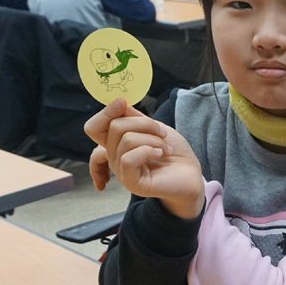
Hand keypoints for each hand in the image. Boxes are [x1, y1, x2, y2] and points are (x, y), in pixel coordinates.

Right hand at [83, 98, 204, 219]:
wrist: (192, 174)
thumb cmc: (174, 151)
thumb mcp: (154, 127)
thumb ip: (133, 117)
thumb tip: (118, 102)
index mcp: (116, 143)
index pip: (94, 128)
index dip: (105, 112)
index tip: (122, 102)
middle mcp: (114, 157)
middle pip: (113, 127)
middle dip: (144, 123)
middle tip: (163, 133)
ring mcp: (120, 171)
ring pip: (125, 140)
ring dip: (152, 139)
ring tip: (166, 148)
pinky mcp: (130, 182)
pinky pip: (128, 159)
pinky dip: (148, 151)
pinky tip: (160, 154)